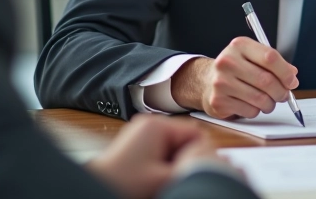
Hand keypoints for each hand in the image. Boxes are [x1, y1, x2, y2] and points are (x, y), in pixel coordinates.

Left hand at [86, 114, 209, 198]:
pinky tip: (157, 181)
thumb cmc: (122, 184)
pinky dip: (164, 169)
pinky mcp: (138, 147)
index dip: (202, 155)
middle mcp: (149, 125)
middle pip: (186, 142)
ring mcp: (143, 136)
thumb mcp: (165, 178)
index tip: (196, 171)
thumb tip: (221, 164)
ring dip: (175, 167)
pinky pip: (163, 155)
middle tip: (177, 179)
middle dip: (186, 161)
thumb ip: (194, 168)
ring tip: (164, 182)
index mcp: (157, 125)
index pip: (197, 134)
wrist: (94, 190)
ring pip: (175, 150)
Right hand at [171, 37, 298, 118]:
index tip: (292, 81)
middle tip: (284, 95)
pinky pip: (250, 111)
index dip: (285, 72)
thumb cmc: (237, 69)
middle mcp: (227, 62)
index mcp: (239, 46)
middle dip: (281, 91)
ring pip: (260, 99)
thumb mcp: (253, 58)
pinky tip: (251, 104)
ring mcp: (221, 82)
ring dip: (270, 103)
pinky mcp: (218, 101)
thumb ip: (274, 64)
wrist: (207, 81)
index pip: (269, 57)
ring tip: (268, 101)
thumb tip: (292, 76)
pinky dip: (256, 111)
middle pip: (266, 80)